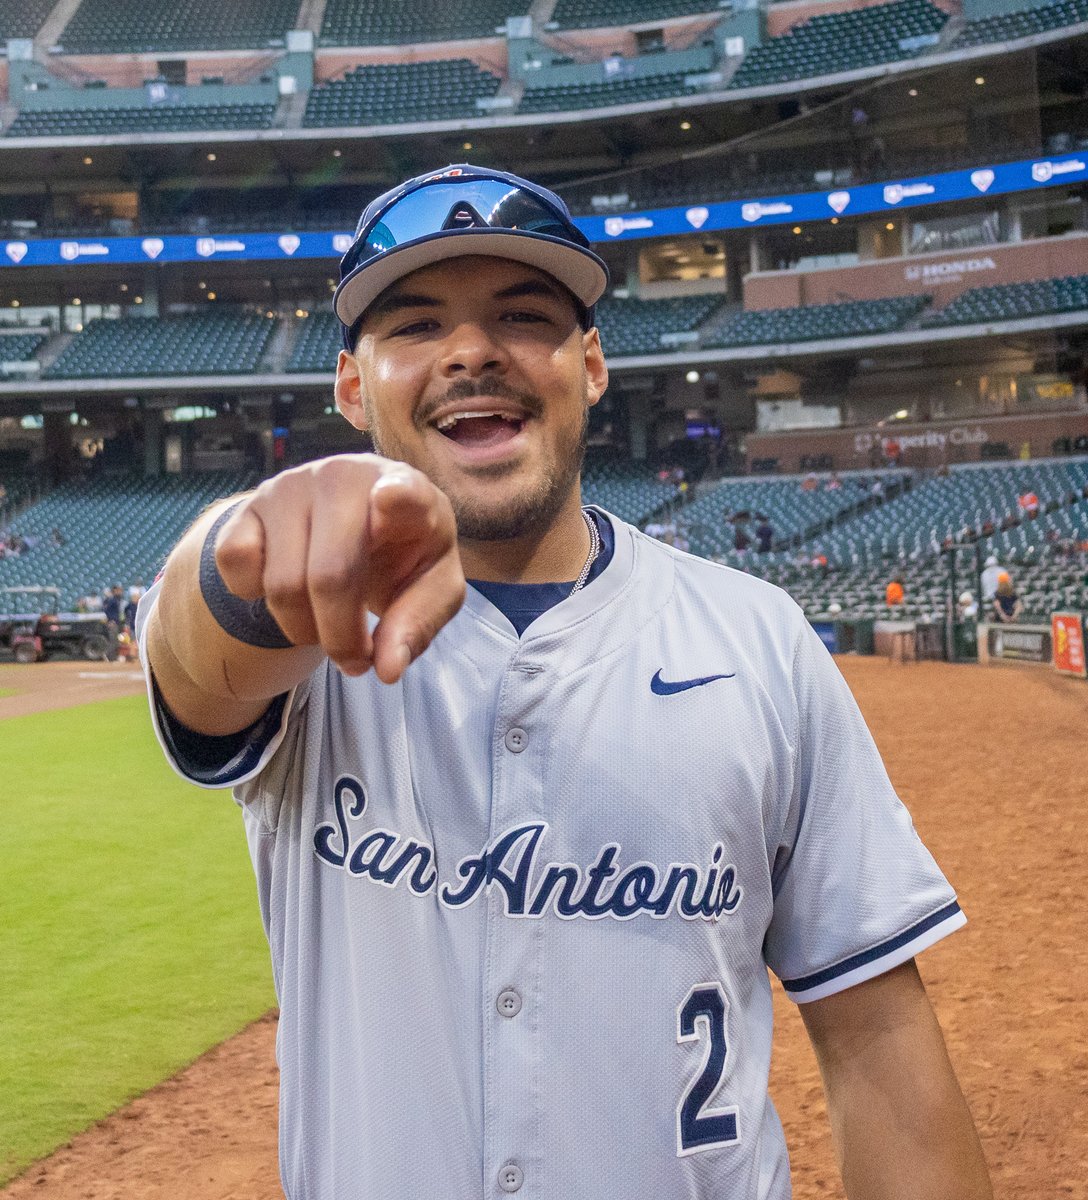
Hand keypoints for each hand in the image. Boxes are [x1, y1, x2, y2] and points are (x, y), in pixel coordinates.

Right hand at [214, 454, 464, 682]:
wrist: (355, 519)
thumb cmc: (402, 553)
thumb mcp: (431, 588)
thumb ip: (418, 625)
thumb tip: (388, 670)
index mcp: (406, 490)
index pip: (404, 490)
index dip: (398, 497)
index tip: (392, 500)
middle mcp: (343, 477)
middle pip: (331, 576)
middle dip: (341, 639)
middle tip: (356, 662)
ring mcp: (289, 488)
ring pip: (282, 585)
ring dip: (304, 631)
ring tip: (328, 631)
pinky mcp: (248, 506)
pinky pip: (235, 569)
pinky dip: (257, 601)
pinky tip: (290, 592)